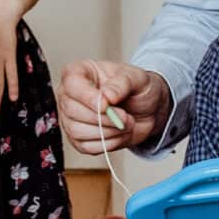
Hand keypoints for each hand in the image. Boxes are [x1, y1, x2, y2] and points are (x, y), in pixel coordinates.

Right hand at [56, 59, 171, 155]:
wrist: (148, 110)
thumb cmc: (138, 88)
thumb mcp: (136, 78)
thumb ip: (121, 85)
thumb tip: (107, 96)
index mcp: (80, 72)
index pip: (71, 84)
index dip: (88, 97)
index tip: (108, 105)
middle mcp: (69, 95)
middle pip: (72, 110)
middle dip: (104, 119)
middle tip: (125, 117)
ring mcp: (70, 118)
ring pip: (77, 131)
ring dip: (107, 132)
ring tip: (125, 124)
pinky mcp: (78, 139)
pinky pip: (86, 147)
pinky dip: (108, 144)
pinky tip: (119, 134)